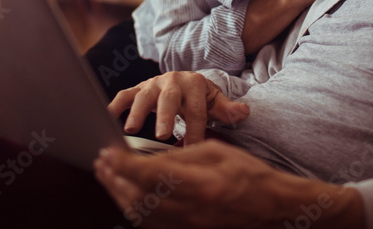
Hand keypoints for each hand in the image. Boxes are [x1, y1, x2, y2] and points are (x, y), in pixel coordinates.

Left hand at [94, 140, 364, 228]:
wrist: (272, 206)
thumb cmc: (248, 174)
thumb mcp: (216, 151)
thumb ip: (181, 156)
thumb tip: (147, 158)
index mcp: (201, 185)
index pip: (151, 175)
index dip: (124, 164)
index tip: (107, 152)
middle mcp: (192, 211)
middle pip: (140, 198)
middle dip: (115, 180)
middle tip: (100, 162)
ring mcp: (189, 226)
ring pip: (142, 216)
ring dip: (119, 195)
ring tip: (107, 177)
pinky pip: (152, 225)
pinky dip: (134, 211)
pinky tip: (126, 197)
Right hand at [108, 72, 249, 143]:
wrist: (184, 83)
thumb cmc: (200, 98)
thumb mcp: (215, 101)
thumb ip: (227, 109)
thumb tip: (244, 112)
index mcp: (194, 84)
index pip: (195, 109)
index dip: (195, 129)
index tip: (193, 149)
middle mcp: (172, 81)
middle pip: (168, 98)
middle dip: (165, 115)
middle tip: (162, 134)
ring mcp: (153, 84)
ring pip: (143, 95)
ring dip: (137, 111)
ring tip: (131, 129)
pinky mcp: (138, 89)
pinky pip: (125, 95)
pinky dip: (116, 105)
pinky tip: (107, 118)